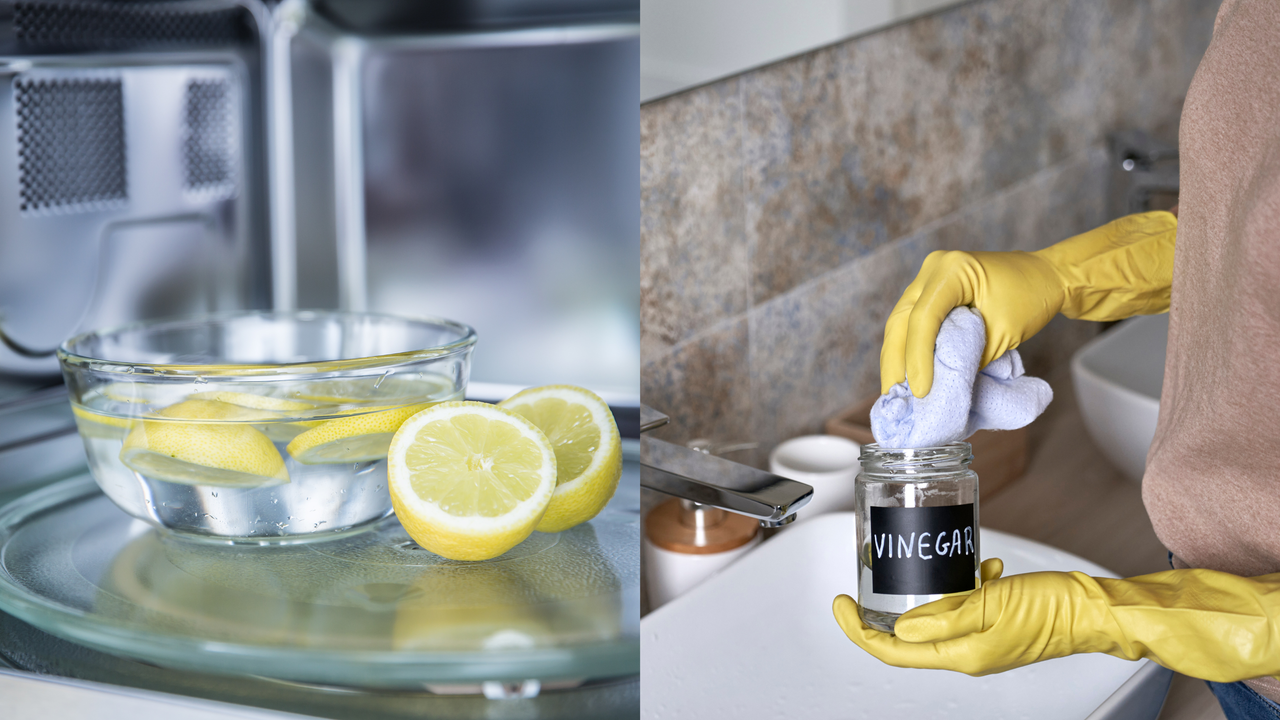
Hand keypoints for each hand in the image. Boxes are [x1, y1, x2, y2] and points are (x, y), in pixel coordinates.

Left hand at [833, 561, 1279, 682]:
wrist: (1095, 608)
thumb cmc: (1051, 607)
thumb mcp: (988, 604)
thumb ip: (943, 614)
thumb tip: (899, 627)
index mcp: (960, 654)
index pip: (893, 649)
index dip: (859, 630)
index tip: (840, 605)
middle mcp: (967, 652)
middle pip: (907, 635)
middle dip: (883, 610)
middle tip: (864, 583)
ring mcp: (981, 638)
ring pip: (935, 616)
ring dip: (926, 592)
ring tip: (922, 566)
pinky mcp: (996, 622)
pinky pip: (965, 605)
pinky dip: (963, 585)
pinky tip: (977, 566)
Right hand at [880, 211, 1176, 396]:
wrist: (1045, 277)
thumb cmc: (1032, 299)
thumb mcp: (1003, 333)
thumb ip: (969, 357)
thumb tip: (940, 386)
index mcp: (953, 269)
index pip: (924, 318)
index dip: (918, 357)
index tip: (921, 390)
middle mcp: (933, 268)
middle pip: (901, 320)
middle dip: (895, 361)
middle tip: (892, 396)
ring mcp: (928, 278)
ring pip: (900, 322)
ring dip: (896, 358)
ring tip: (894, 391)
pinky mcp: (930, 292)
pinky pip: (911, 323)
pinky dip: (908, 349)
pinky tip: (905, 374)